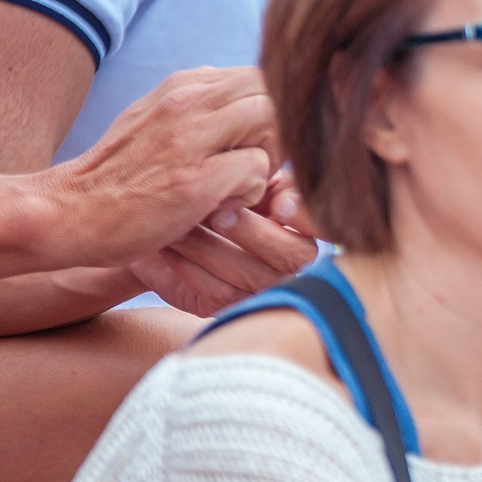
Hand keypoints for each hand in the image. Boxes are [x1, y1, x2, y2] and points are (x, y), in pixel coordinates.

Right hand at [40, 66, 281, 269]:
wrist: (66, 213)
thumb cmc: (119, 178)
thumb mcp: (155, 123)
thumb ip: (199, 107)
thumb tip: (245, 98)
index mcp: (181, 86)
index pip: (258, 74)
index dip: (271, 109)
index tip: (254, 144)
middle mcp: (185, 101)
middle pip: (270, 89)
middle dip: (279, 128)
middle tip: (255, 165)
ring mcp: (189, 139)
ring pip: (271, 119)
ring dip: (269, 157)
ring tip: (239, 185)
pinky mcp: (193, 180)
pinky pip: (256, 169)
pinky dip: (252, 193)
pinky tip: (220, 208)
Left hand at [126, 167, 319, 314]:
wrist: (155, 224)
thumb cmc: (204, 193)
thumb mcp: (238, 176)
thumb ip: (264, 175)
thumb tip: (278, 189)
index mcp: (299, 223)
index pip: (326, 227)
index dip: (309, 219)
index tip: (279, 206)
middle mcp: (291, 262)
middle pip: (294, 255)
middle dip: (252, 232)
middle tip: (217, 213)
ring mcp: (262, 288)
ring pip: (250, 275)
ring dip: (209, 246)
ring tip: (180, 224)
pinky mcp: (227, 306)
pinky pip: (218, 291)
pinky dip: (189, 266)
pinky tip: (170, 245)